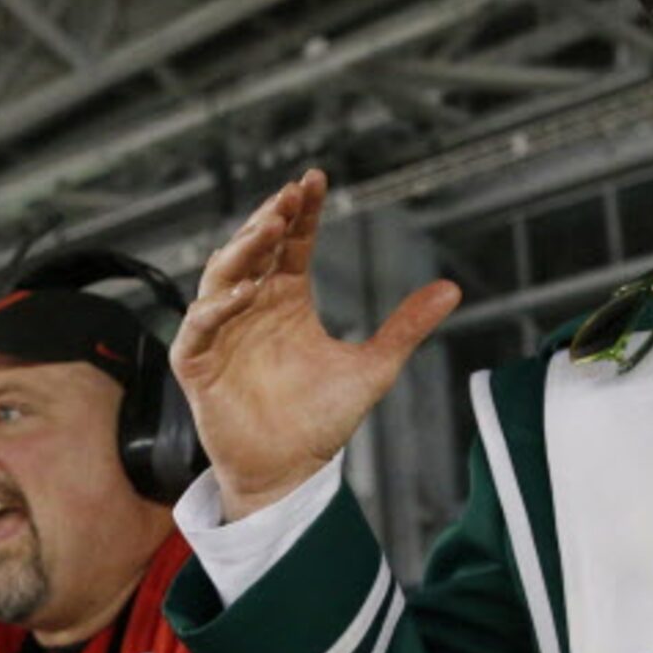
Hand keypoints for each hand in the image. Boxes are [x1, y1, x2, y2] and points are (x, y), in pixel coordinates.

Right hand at [174, 168, 462, 516]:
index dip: (303, 211)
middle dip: (269, 220)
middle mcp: (251, 307)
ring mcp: (221, 332)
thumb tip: (454, 288)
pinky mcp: (198, 363)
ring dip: (241, 250)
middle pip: (254, 250)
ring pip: (221, 276)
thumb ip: (407, 327)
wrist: (290, 473)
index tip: (316, 180)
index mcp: (287, 300)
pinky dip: (217, 306)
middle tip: (290, 197)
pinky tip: (244, 291)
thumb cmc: (321, 422)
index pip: (292, 243)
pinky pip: (198, 326)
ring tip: (269, 230)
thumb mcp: (374, 368)